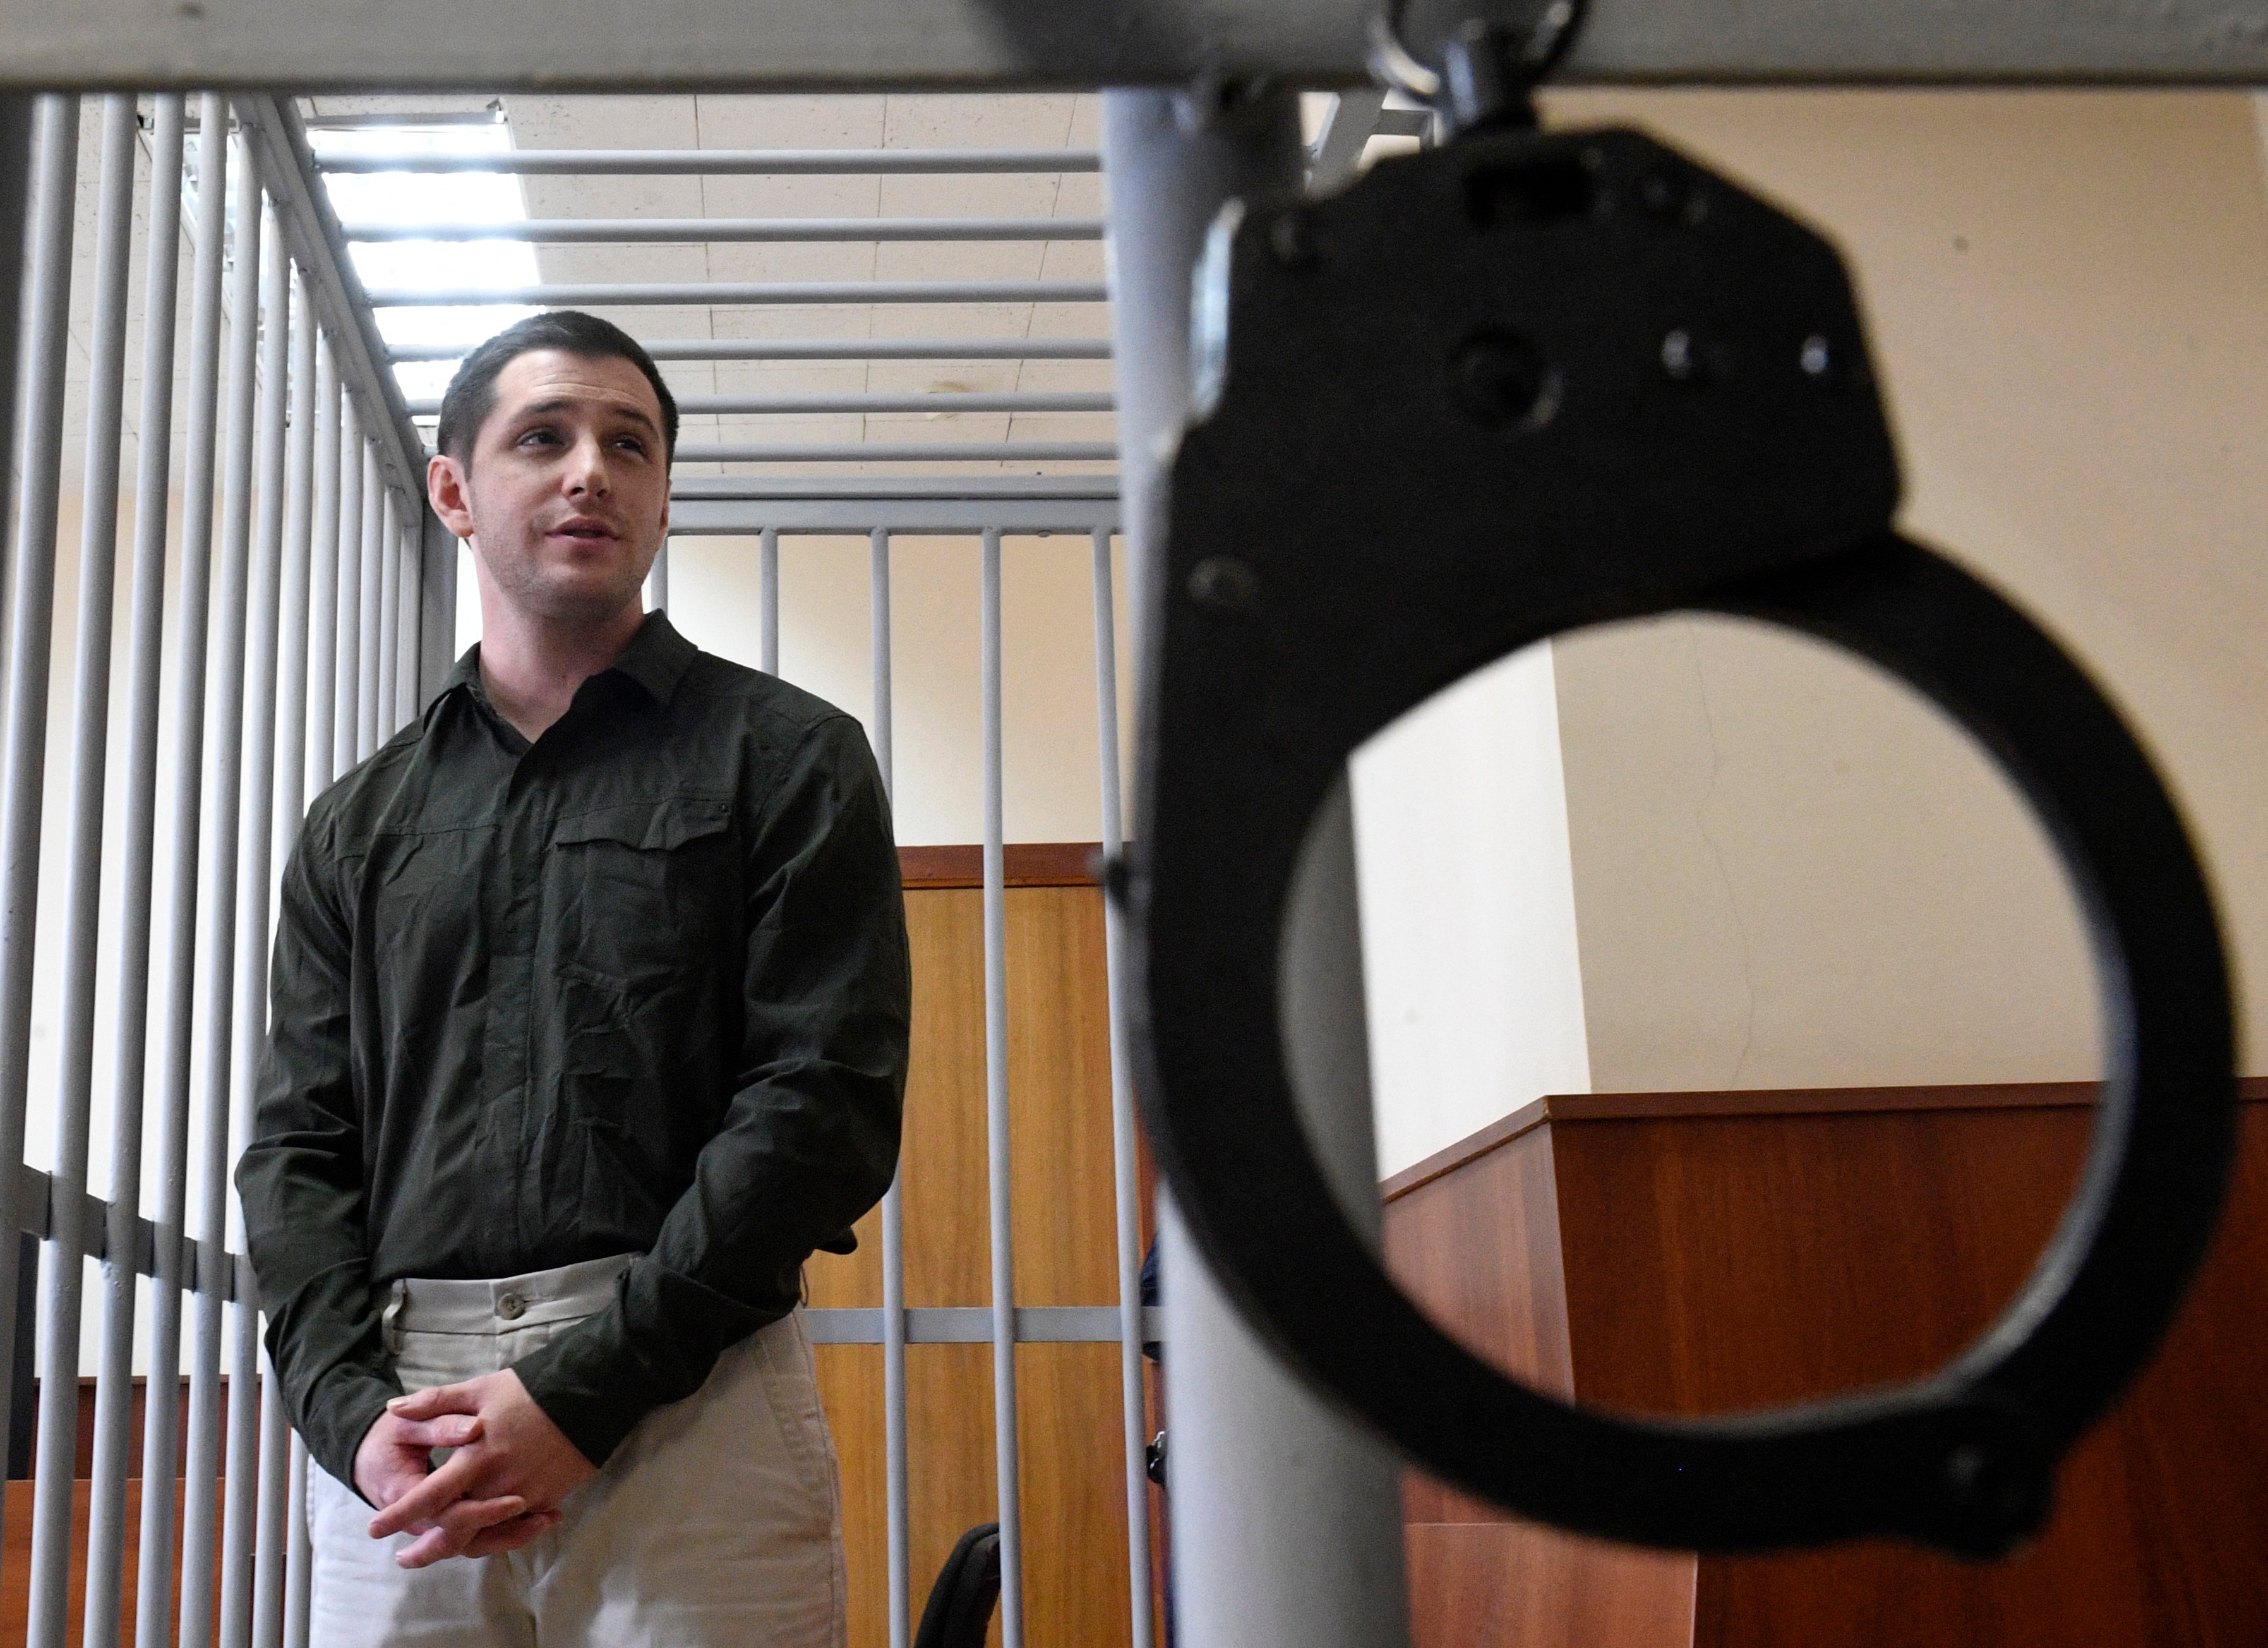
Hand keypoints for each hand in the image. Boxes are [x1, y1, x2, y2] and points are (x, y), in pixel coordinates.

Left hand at [365, 1370, 598, 1568]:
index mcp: (475, 1459)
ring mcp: (524, 1496)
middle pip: (455, 1532)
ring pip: (485, 1535)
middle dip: (426, 1551)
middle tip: (404, 1557)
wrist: (587, 1396)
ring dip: (459, 1546)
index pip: (428, 1497)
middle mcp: (497, 1485)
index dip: (399, 1515)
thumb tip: (393, 1410)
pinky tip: (485, 1532)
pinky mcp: (546, 1499)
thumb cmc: (528, 1391)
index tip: (374, 1528)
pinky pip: (516, 1526)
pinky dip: (498, 1533)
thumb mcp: (479, 1389)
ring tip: (440, 1549)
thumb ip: (434, 1402)